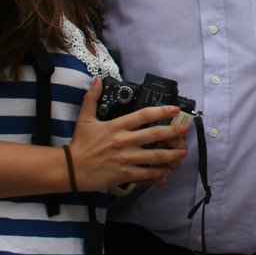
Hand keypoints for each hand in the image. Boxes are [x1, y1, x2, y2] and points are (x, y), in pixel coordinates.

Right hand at [67, 79, 188, 190]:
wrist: (70, 169)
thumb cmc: (80, 144)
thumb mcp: (85, 118)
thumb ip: (92, 98)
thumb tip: (98, 80)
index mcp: (116, 126)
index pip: (143, 115)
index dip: (161, 111)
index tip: (175, 109)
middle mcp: (124, 141)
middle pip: (154, 135)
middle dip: (173, 132)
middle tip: (185, 130)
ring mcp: (125, 158)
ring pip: (155, 156)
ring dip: (171, 155)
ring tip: (182, 153)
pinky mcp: (124, 174)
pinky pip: (146, 174)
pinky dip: (158, 174)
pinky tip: (166, 173)